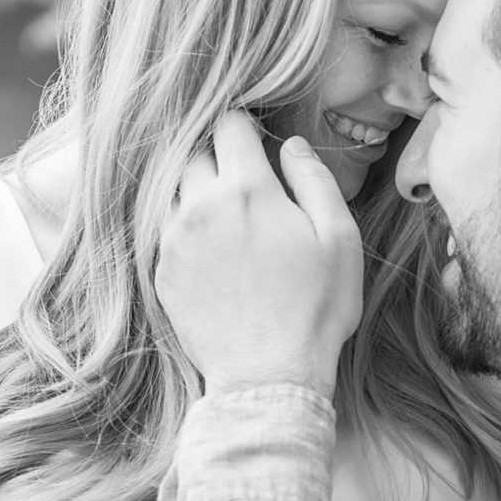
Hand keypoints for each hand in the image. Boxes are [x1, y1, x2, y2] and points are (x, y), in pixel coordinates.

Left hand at [157, 112, 363, 397]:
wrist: (267, 374)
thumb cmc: (314, 308)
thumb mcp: (338, 238)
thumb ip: (314, 180)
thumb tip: (292, 146)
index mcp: (246, 190)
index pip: (228, 126)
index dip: (244, 127)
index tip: (256, 141)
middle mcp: (200, 207)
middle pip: (194, 154)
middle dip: (218, 158)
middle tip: (245, 183)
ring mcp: (174, 241)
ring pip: (175, 192)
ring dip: (197, 194)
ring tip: (228, 218)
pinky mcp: (161, 272)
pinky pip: (166, 231)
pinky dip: (186, 230)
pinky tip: (213, 253)